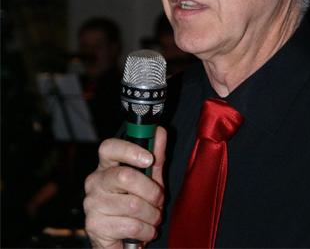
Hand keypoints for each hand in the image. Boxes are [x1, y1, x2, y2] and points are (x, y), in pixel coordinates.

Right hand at [84, 127, 166, 248]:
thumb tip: (159, 131)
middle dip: (151, 191)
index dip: (129, 150)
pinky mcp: (94, 226)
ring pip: (132, 204)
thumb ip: (155, 156)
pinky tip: (145, 231)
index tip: (149, 158)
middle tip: (159, 200)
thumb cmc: (136, 206)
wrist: (122, 241)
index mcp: (106, 166)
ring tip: (153, 218)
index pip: (108, 147)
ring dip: (152, 215)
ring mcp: (92, 203)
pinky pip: (130, 225)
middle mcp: (95, 182)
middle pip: (124, 176)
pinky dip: (146, 231)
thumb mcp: (150, 179)